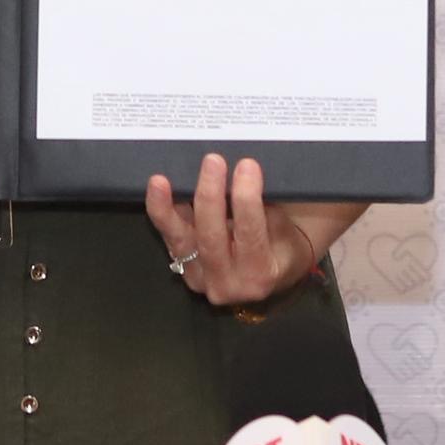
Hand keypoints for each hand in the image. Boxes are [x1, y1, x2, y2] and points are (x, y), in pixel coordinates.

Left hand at [144, 155, 324, 306]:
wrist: (271, 275)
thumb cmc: (284, 245)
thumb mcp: (286, 228)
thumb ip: (263, 206)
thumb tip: (240, 171)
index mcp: (261, 273)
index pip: (250, 232)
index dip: (246, 198)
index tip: (247, 165)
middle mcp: (228, 283)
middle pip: (211, 237)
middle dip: (210, 196)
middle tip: (213, 160)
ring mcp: (201, 280)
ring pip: (180, 241)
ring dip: (168, 209)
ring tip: (160, 180)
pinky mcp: (183, 270)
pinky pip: (170, 239)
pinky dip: (163, 213)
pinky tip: (158, 189)